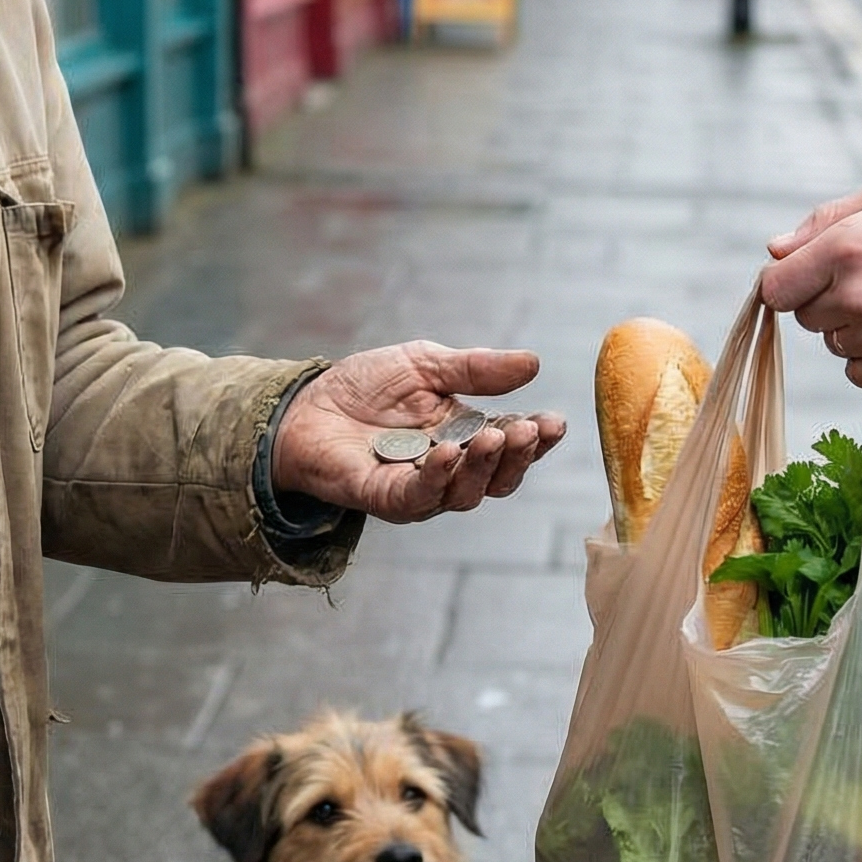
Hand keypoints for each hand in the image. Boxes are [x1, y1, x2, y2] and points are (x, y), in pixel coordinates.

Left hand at [270, 342, 566, 523]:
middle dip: (518, 455)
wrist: (306, 403)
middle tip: (528, 429)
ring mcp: (420, 488)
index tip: (555, 421)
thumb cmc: (366, 386)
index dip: (537, 437)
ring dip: (484, 467)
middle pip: (498, 478)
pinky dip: (437, 477)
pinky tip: (446, 453)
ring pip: (466, 494)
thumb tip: (533, 363)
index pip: (512, 444)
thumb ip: (477, 368)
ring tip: (493, 436)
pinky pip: (418, 497)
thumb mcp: (427, 364)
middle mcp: (451, 470)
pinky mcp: (385, 498)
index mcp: (467, 436)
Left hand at [758, 177, 861, 391]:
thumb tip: (774, 250)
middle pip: (805, 316)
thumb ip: (825, 219)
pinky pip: (858, 373)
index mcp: (846, 247)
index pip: (776, 287)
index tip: (808, 279)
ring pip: (834, 343)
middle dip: (828, 301)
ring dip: (855, 329)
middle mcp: (856, 295)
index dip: (788, 283)